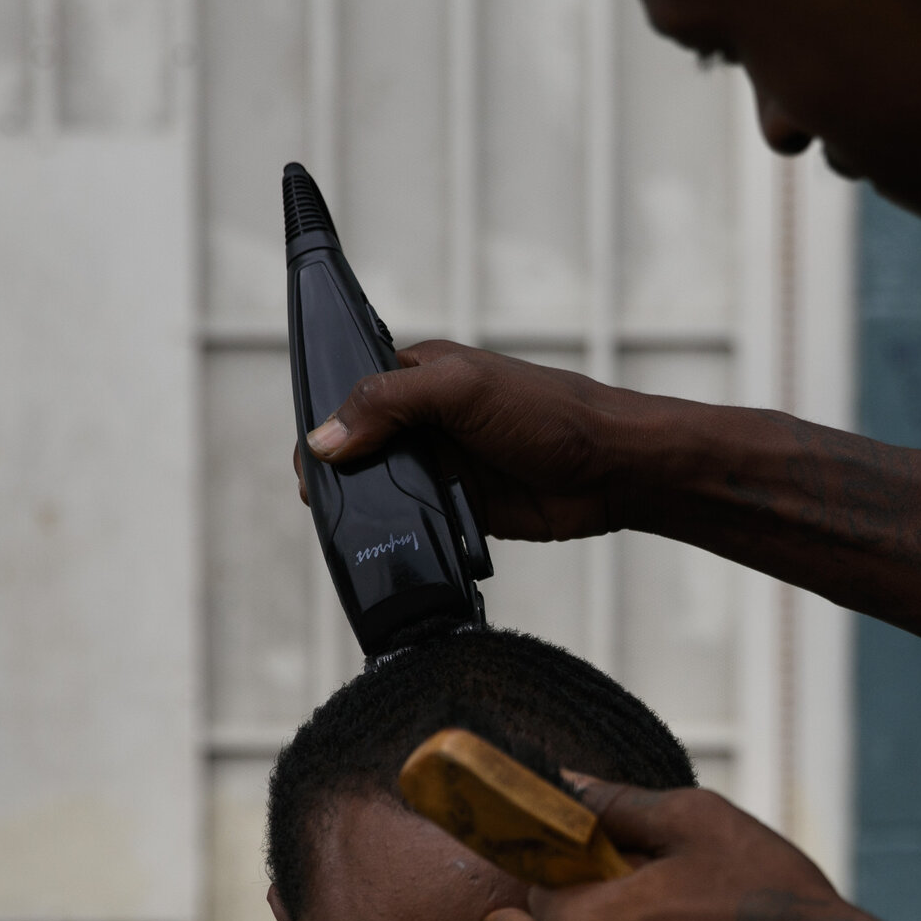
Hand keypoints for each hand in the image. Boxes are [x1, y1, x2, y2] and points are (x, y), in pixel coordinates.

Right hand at [295, 341, 665, 541]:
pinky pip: (416, 522)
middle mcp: (427, 418)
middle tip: (320, 500)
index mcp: (420, 375)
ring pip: (384, 489)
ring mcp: (444, 464)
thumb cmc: (552, 412)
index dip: (325, 423)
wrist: (613, 468)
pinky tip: (389, 545)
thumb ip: (390, 404)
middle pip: (360, 446)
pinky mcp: (462, 506)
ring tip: (348, 527)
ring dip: (367, 507)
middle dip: (338, 473)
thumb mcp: (462, 390)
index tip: (307, 458)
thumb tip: (328, 436)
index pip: (351, 393)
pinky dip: (401, 534)